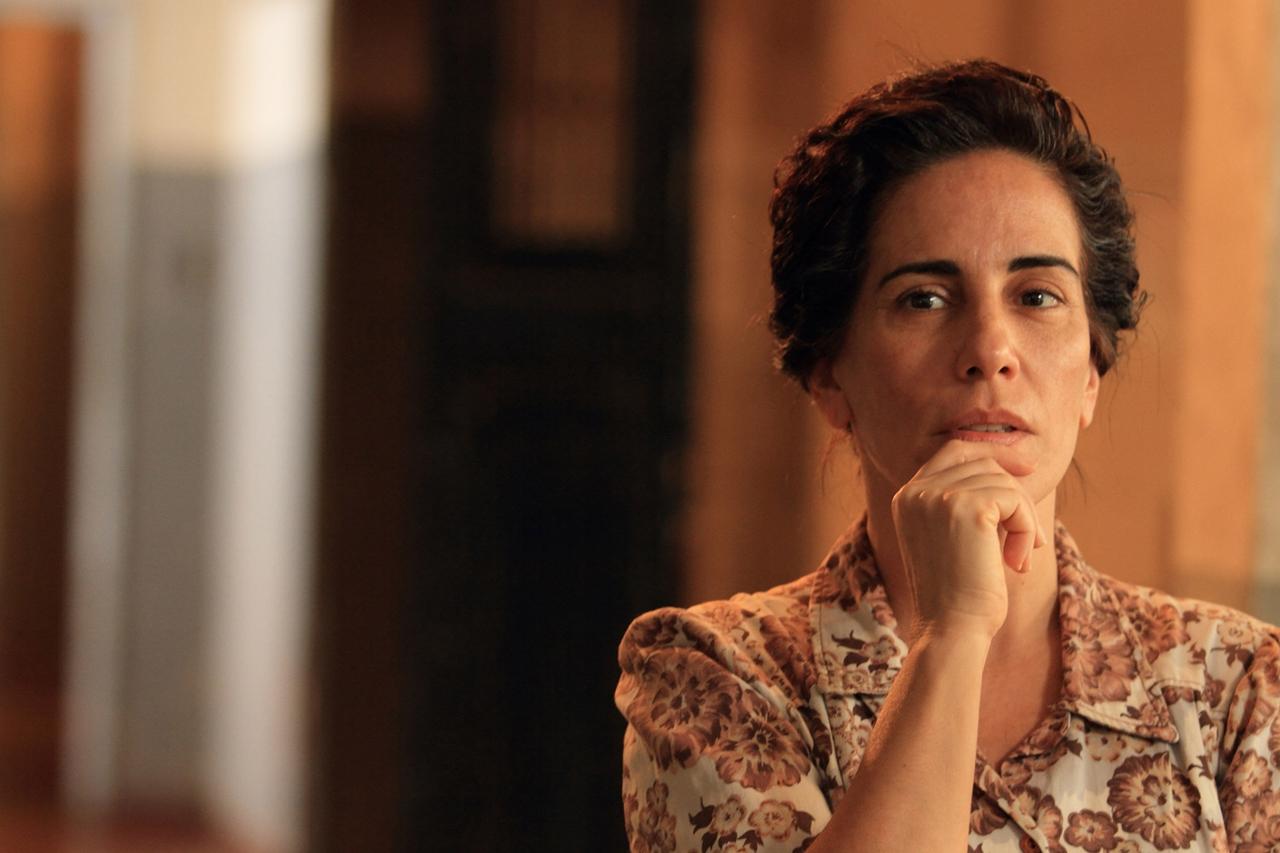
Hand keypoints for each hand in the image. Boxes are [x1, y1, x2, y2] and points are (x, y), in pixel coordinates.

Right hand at [889, 439, 1046, 640]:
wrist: (950, 630)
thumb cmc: (956, 594)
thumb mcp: (951, 539)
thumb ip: (965, 503)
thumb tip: (1014, 470)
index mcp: (906, 497)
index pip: (954, 451)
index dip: (993, 454)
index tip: (1027, 471)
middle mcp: (916, 491)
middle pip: (982, 461)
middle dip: (1015, 491)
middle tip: (1029, 538)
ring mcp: (939, 497)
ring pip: (1004, 482)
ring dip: (1023, 519)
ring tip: (1019, 557)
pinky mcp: (968, 508)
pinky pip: (1015, 500)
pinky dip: (1026, 528)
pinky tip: (1017, 562)